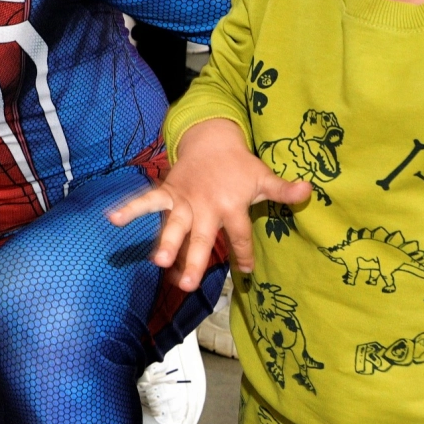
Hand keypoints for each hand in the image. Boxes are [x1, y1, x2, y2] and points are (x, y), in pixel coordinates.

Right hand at [108, 119, 309, 290]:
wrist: (212, 139)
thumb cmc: (240, 166)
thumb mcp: (263, 177)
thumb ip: (283, 190)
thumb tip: (311, 191)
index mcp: (232, 205)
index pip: (240, 235)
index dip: (244, 253)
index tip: (247, 271)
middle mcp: (207, 206)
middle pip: (202, 237)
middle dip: (194, 260)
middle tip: (187, 283)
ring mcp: (185, 201)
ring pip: (174, 225)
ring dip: (165, 242)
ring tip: (157, 262)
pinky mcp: (168, 193)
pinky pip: (147, 201)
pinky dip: (130, 208)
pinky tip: (112, 219)